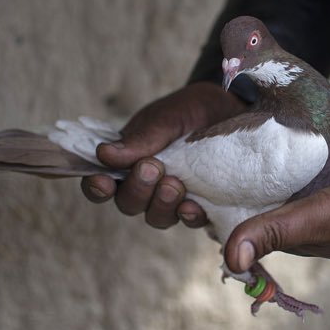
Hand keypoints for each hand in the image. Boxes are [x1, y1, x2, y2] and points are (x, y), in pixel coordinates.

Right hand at [81, 82, 245, 228]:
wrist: (233, 108)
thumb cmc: (192, 110)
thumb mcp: (166, 118)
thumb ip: (140, 139)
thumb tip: (103, 154)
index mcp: (128, 161)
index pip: (101, 182)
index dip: (97, 187)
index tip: (103, 182)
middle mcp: (147, 184)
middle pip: (128, 203)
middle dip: (137, 190)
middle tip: (152, 168)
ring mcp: (173, 197)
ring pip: (156, 217)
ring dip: (161, 205)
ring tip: (175, 186)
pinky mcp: (201, 203)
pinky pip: (189, 221)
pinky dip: (189, 216)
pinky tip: (193, 207)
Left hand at [223, 123, 329, 272]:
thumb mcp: (309, 220)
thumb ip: (270, 232)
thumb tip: (228, 259)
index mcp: (306, 237)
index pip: (265, 224)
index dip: (244, 207)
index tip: (226, 181)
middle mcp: (326, 226)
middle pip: (291, 199)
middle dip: (273, 179)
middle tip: (254, 147)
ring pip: (321, 181)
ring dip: (308, 162)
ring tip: (292, 133)